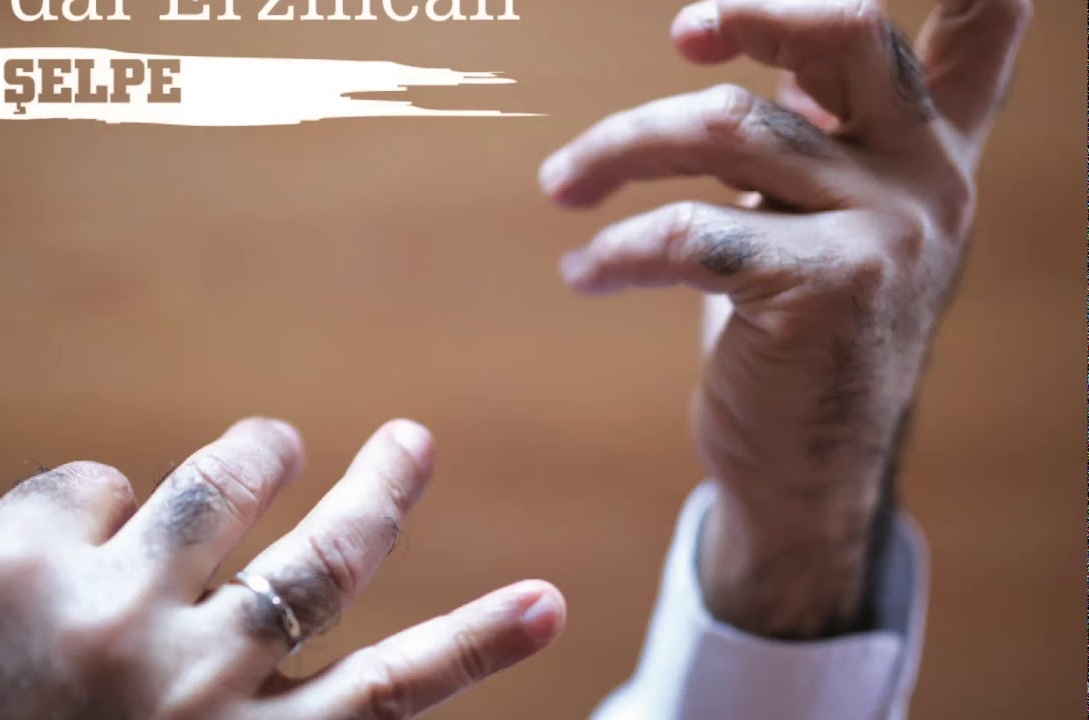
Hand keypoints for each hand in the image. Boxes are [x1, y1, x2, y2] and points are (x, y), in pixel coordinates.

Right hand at [0, 392, 564, 718]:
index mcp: (28, 578)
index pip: (93, 483)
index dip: (95, 504)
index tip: (90, 541)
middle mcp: (125, 623)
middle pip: (217, 492)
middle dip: (252, 457)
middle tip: (278, 446)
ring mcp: (209, 692)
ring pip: (316, 563)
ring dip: (377, 495)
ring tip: (412, 445)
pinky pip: (389, 693)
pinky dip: (475, 645)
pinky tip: (543, 605)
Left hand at [540, 0, 1028, 637]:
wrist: (808, 471)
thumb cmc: (798, 337)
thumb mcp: (823, 228)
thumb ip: (809, 145)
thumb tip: (715, 59)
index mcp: (926, 154)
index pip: (975, 40)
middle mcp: (921, 180)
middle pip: (845, 36)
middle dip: (750, 17)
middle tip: (679, 38)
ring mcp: (882, 234)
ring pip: (728, 128)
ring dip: (619, 149)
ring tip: (561, 187)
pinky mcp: (822, 292)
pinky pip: (691, 232)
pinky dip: (618, 248)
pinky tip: (585, 273)